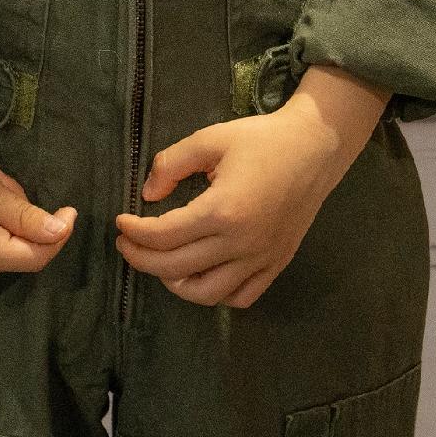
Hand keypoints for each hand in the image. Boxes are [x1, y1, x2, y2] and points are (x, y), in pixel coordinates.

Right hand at [0, 156, 75, 293]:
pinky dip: (0, 237)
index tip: (69, 211)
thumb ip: (25, 214)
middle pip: (22, 256)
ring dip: (13, 229)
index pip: (35, 257)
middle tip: (7, 191)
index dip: (59, 236)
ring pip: (10, 256)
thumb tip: (63, 230)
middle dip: (28, 224)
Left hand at [110, 68, 389, 309]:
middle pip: (175, 268)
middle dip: (141, 258)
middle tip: (126, 243)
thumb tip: (148, 193)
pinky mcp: (275, 265)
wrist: (314, 149)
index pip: (163, 236)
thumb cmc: (261, 140)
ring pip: (206, 294)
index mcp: (222, 210)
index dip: (134, 232)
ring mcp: (260, 259)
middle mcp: (241, 243)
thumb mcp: (210, 139)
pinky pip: (240, 297)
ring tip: (161, 262)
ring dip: (174, 283)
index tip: (120, 221)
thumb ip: (172, 163)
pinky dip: (215, 293)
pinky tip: (202, 272)